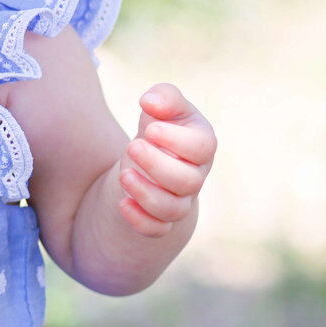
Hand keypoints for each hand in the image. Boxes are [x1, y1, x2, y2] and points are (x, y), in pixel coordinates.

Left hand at [117, 83, 215, 237]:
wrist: (148, 156)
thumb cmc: (159, 126)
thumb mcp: (162, 106)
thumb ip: (164, 97)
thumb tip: (150, 101)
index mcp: (200, 145)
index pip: (203, 147)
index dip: (177, 140)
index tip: (149, 129)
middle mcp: (195, 175)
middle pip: (188, 181)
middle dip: (158, 165)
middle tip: (132, 147)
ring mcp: (180, 200)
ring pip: (173, 209)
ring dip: (146, 194)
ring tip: (123, 174)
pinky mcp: (161, 218)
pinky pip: (157, 230)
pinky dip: (140, 221)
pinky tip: (122, 203)